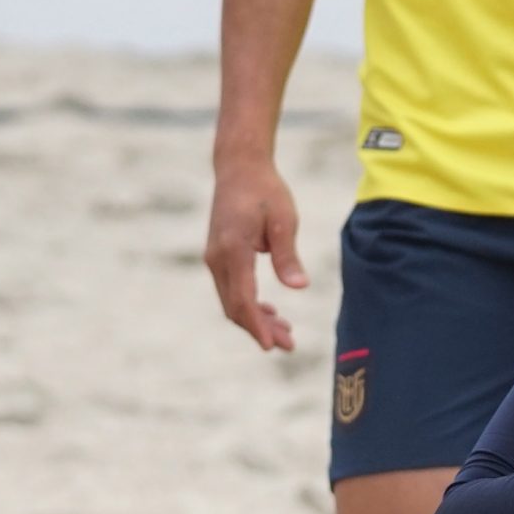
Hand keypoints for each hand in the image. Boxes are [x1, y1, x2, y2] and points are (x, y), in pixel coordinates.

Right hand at [204, 157, 307, 350]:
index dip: (257, 325)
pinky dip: (248, 304)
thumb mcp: (284, 220)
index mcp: (233, 250)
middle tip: (288, 345)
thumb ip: (288, 255)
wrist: (239, 168)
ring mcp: (214, 258)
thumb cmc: (265, 191)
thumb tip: (299, 287)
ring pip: (231, 300)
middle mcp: (217, 257)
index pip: (242, 299)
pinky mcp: (218, 256)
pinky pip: (231, 289)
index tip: (271, 345)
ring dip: (255, 319)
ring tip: (285, 332)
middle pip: (234, 306)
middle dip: (260, 329)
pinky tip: (269, 312)